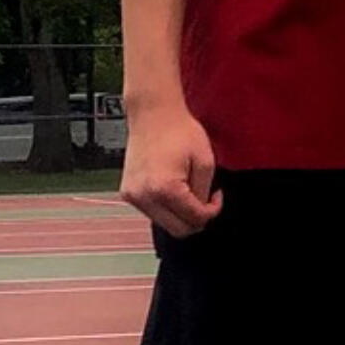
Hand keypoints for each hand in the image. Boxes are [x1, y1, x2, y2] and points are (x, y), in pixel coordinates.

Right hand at [120, 102, 222, 237]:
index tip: (217, 196)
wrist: (153, 114)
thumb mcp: (205, 159)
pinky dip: (166, 207)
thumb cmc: (180, 131)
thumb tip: (202, 210)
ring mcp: (133, 197)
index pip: (193, 219)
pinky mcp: (127, 193)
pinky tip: (173, 188)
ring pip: (163, 223)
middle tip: (207, 200)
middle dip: (196, 219)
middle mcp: (144, 197)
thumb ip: (204, 190)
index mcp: (165, 189)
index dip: (212, 211)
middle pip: (177, 230)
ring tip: (189, 190)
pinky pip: (151, 211)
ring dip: (180, 214)